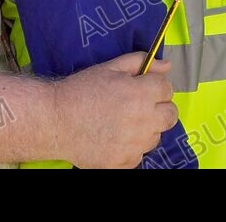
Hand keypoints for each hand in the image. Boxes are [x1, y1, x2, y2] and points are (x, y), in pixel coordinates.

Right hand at [52, 52, 177, 167]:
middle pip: (170, 115)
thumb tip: (166, 65)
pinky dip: (131, 147)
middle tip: (140, 106)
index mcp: (140, 93)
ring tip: (123, 122)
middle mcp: (142, 120)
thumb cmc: (80, 91)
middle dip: (159, 108)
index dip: (156, 86)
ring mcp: (134, 144)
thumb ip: (140, 63)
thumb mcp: (109, 68)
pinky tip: (115, 137)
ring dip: (146, 128)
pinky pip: (140, 154)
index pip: (167, 88)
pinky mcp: (124, 162)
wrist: (55, 120)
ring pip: (156, 136)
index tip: (144, 88)